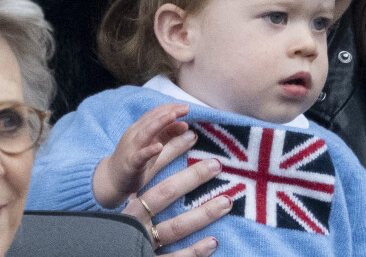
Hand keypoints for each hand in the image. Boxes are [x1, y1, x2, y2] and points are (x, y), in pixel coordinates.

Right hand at [94, 103, 191, 207]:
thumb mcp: (155, 144)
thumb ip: (169, 134)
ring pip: (145, 132)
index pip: (156, 113)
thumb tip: (186, 124)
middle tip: (186, 108)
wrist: (111, 181)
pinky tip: (159, 147)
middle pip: (152, 119)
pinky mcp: (130, 164)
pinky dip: (149, 150)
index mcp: (141, 128)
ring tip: (174, 117)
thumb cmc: (136, 160)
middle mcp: (135, 134)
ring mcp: (131, 148)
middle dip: (169, 112)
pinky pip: (139, 156)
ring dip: (160, 123)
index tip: (186, 106)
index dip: (171, 108)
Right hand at [123, 127, 231, 256]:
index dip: (174, 163)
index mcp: (131, 210)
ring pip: (175, 227)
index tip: (194, 144)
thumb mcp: (125, 217)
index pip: (156, 183)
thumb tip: (161, 169)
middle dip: (193, 178)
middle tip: (217, 164)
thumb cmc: (114, 240)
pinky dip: (194, 251)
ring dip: (203, 214)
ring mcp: (143, 244)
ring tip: (226, 201)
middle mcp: (136, 225)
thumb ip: (139, 200)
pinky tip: (213, 242)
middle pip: (166, 195)